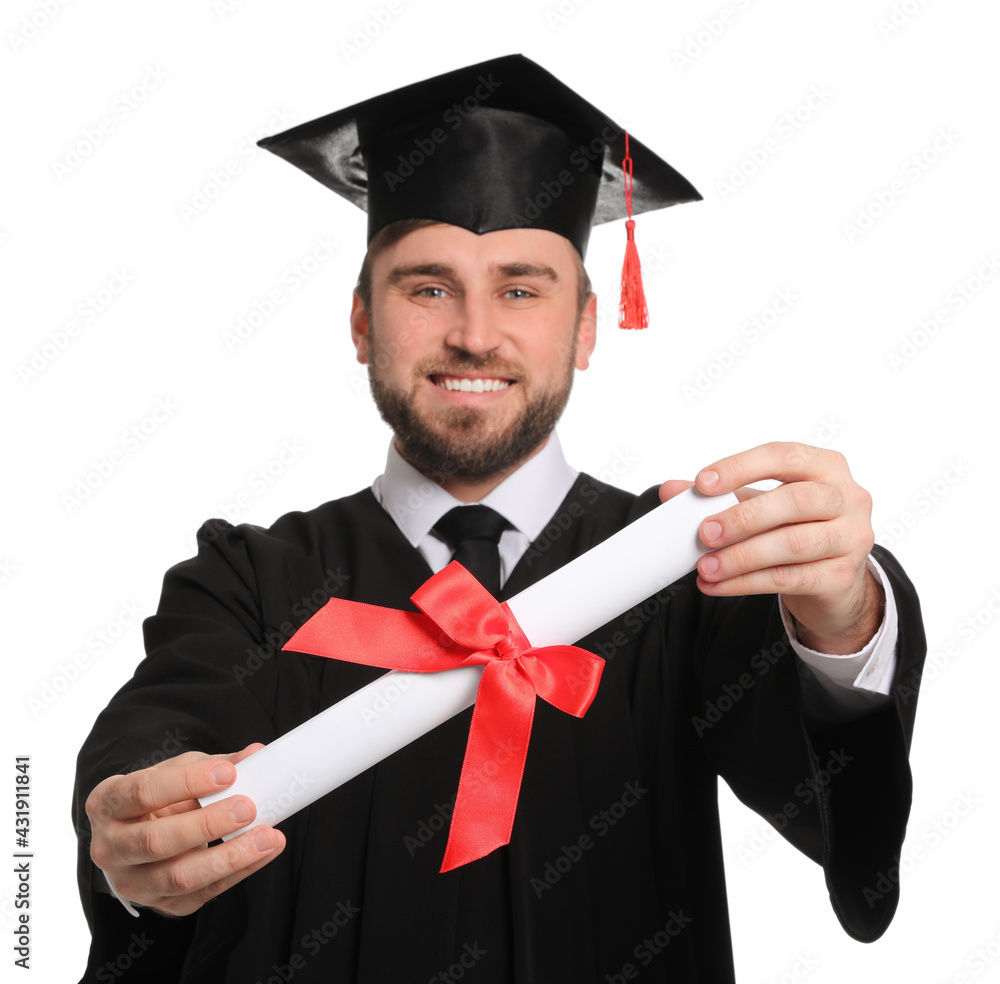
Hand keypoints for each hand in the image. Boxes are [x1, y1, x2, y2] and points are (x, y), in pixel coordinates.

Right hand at [85, 744, 284, 916]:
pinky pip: (202, 894)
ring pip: (179, 877)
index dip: (186, 782)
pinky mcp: (161, 904)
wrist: (141, 833)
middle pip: (157, 841)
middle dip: (207, 825)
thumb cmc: (160, 797)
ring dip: (229, 857)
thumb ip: (214, 764)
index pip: (143, 792)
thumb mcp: (178, 771)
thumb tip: (256, 754)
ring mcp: (132, 882)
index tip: (227, 774)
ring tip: (267, 837)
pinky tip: (264, 852)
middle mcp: (110, 848)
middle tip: (248, 808)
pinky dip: (239, 872)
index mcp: (108, 803)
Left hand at [659, 442, 883, 653]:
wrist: (834, 579)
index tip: (702, 484)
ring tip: (704, 567)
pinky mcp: (843, 577)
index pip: (782, 456)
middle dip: (743, 517)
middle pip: (794, 501)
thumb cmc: (796, 528)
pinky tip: (717, 585)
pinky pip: (789, 579)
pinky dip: (746, 583)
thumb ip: (721, 494)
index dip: (740, 468)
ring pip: (792, 545)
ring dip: (740, 557)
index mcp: (825, 466)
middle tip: (704, 533)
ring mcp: (851, 538)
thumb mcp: (760, 504)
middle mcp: (847, 498)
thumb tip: (672, 490)